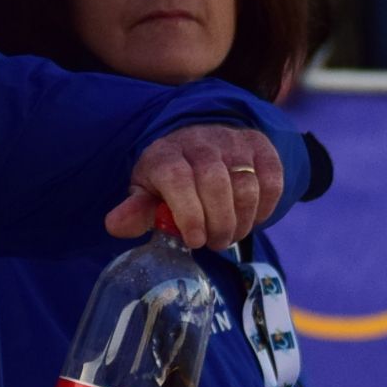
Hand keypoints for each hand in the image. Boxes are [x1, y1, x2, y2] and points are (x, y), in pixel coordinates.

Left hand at [107, 124, 285, 247]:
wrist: (203, 142)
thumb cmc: (172, 176)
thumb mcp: (149, 191)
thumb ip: (137, 210)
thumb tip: (115, 226)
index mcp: (166, 153)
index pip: (178, 178)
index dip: (188, 213)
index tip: (194, 241)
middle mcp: (201, 142)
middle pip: (216, 183)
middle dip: (219, 223)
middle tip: (215, 244)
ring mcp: (234, 143)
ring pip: (247, 186)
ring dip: (242, 221)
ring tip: (231, 236)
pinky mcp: (262, 148)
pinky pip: (272, 182)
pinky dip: (265, 209)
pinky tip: (251, 219)